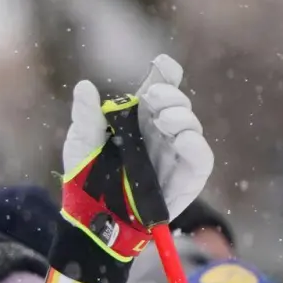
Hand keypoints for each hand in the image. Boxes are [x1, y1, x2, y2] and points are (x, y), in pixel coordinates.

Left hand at [60, 55, 213, 260]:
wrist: (91, 218)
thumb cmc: (86, 178)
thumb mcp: (81, 144)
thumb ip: (85, 116)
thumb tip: (84, 85)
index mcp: (139, 118)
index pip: (161, 88)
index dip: (166, 74)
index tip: (162, 65)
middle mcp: (161, 132)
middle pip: (178, 104)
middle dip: (170, 96)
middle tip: (153, 99)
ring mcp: (175, 154)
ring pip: (191, 127)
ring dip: (182, 118)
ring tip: (164, 120)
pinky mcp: (186, 179)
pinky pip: (201, 160)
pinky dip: (197, 147)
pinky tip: (185, 140)